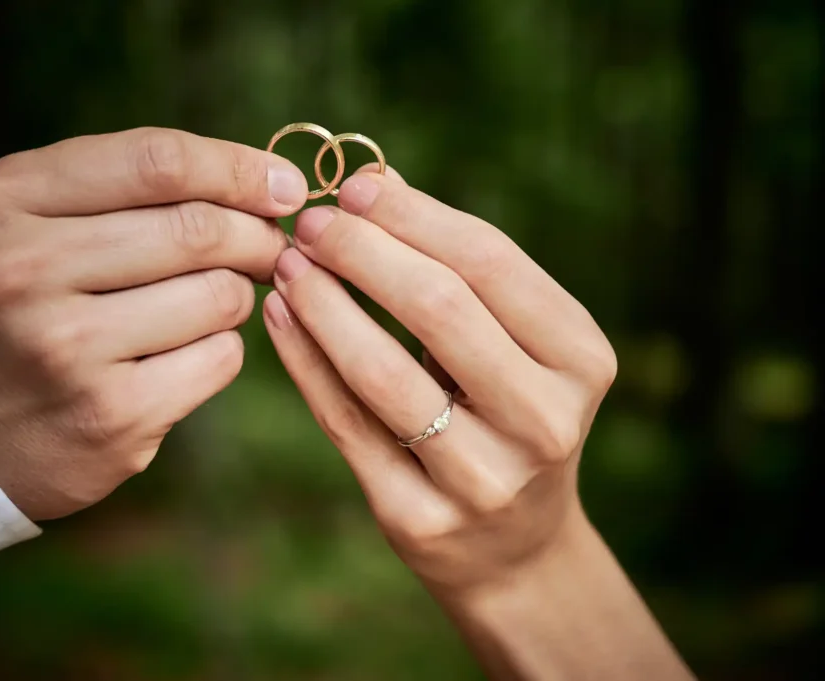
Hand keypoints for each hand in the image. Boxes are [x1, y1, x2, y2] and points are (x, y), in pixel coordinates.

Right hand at [0, 127, 306, 519]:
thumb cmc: (12, 303)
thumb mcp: (27, 217)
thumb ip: (124, 183)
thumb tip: (266, 184)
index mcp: (4, 202)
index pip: (156, 162)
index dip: (238, 167)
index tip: (284, 184)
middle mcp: (25, 272)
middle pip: (198, 229)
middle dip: (256, 234)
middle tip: (267, 246)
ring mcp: (67, 352)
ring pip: (220, 296)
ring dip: (234, 294)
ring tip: (201, 302)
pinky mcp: (112, 418)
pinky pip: (220, 359)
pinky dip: (220, 348)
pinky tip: (181, 354)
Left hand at [264, 167, 692, 678]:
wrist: (515, 549)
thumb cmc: (507, 416)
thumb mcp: (517, 347)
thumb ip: (460, 274)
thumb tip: (373, 186)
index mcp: (582, 359)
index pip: (490, 263)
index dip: (413, 217)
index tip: (354, 188)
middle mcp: (545, 421)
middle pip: (440, 309)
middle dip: (361, 251)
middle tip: (309, 222)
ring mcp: (483, 479)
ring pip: (383, 372)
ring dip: (323, 304)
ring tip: (286, 265)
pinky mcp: (420, 520)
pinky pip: (346, 424)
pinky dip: (304, 362)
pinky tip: (280, 318)